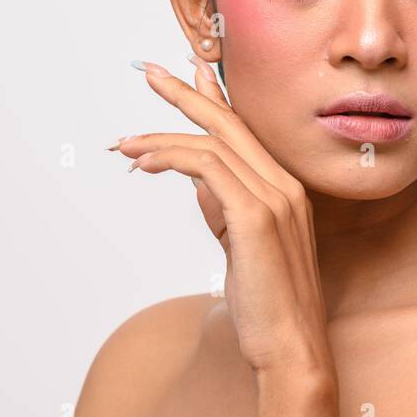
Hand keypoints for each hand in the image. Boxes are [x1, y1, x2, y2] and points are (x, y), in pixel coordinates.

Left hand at [111, 56, 334, 384]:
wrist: (292, 346)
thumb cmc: (268, 305)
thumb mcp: (243, 247)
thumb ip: (225, 210)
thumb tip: (196, 179)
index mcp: (286, 189)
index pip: (245, 130)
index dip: (215, 97)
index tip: (189, 71)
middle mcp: (284, 185)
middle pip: (229, 124)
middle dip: (186, 93)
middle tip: (149, 71)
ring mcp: (273, 199)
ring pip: (211, 145)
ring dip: (160, 138)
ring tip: (124, 144)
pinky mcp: (255, 218)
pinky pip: (207, 170)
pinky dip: (172, 159)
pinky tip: (144, 164)